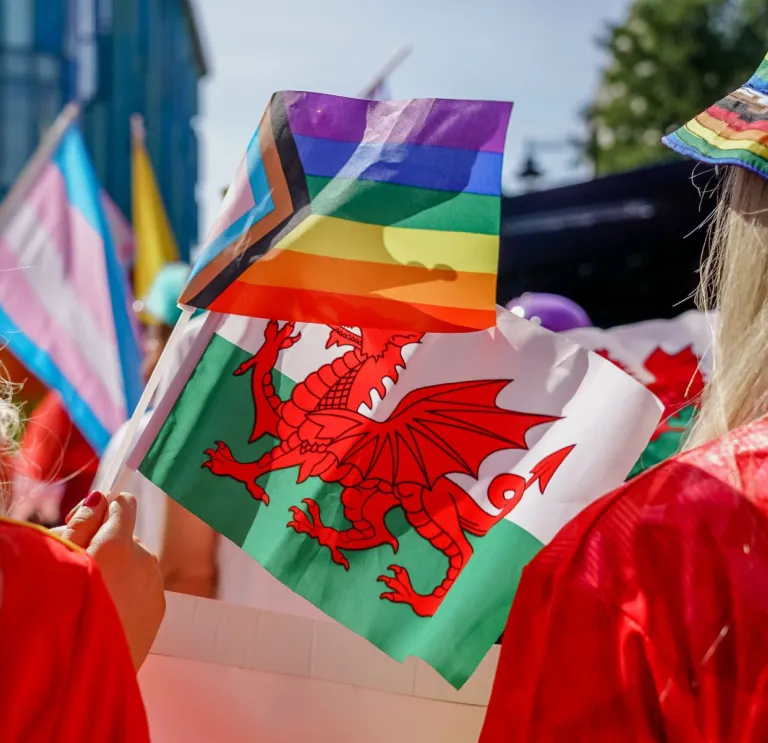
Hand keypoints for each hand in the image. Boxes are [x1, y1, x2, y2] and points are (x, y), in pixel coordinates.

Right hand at [57, 491, 165, 669]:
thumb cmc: (63, 614)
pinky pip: (145, 584)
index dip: (104, 509)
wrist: (86, 673)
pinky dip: (131, 589)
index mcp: (118, 545)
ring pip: (138, 560)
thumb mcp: (61, 562)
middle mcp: (144, 559)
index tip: (89, 520)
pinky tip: (110, 610)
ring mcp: (155, 584)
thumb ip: (81, 525)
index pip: (123, 503)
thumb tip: (101, 497)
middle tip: (83, 566)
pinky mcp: (160, 608)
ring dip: (121, 567)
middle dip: (108, 542)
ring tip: (95, 595)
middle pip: (128, 535)